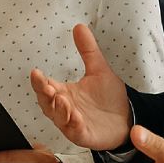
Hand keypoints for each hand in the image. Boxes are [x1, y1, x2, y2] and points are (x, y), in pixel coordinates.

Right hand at [31, 24, 130, 150]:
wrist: (128, 119)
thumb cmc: (109, 99)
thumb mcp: (99, 70)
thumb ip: (88, 50)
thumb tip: (79, 27)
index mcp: (64, 93)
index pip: (45, 86)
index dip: (39, 81)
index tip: (36, 72)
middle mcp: (65, 108)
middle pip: (46, 102)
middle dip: (44, 94)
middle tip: (46, 84)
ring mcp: (73, 123)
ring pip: (58, 118)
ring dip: (58, 109)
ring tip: (60, 98)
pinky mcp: (84, 135)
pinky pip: (75, 131)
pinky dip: (73, 124)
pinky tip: (75, 116)